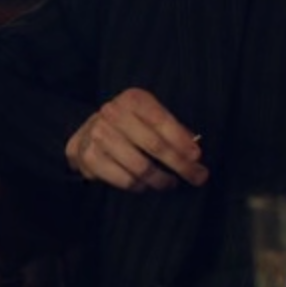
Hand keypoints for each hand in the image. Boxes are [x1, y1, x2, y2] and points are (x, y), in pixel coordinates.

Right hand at [65, 88, 207, 192]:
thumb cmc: (129, 126)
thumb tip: (194, 151)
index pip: (161, 121)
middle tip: (197, 177)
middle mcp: (113, 113)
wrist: (88, 132)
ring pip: (141, 167)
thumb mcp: (149, 117)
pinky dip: (140, 186)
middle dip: (180, 165)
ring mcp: (99, 135)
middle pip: (154, 145)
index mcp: (132, 99)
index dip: (181, 140)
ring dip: (161, 180)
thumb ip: (172, 130)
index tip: (197, 157)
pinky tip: (145, 184)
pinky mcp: (90, 157)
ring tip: (169, 183)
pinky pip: (125, 180)